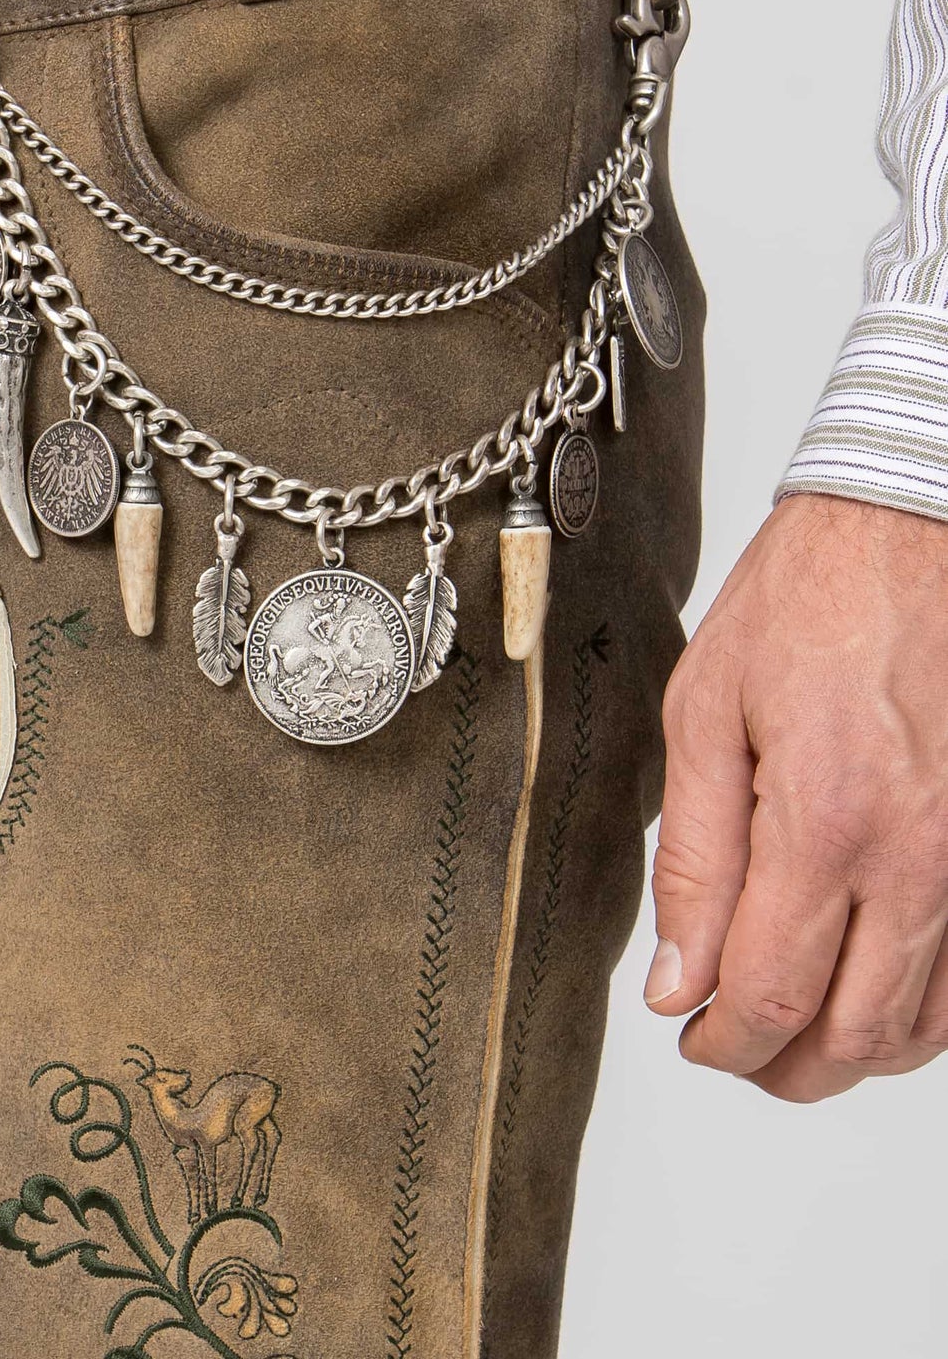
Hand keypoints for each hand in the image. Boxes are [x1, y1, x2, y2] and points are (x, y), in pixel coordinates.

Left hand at [646, 491, 947, 1099]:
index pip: (771, 996)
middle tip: (729, 1050)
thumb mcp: (706, 711)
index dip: (720, 1041)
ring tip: (789, 1032)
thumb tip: (677, 981)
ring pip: (924, 1027)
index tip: (688, 1034)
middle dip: (780, 1069)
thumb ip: (692, 858)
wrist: (910, 529)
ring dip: (851, 1055)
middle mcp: (916, 858)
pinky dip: (919, 1015)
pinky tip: (867, 989)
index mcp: (826, 821)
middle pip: (854, 1037)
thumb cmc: (806, 600)